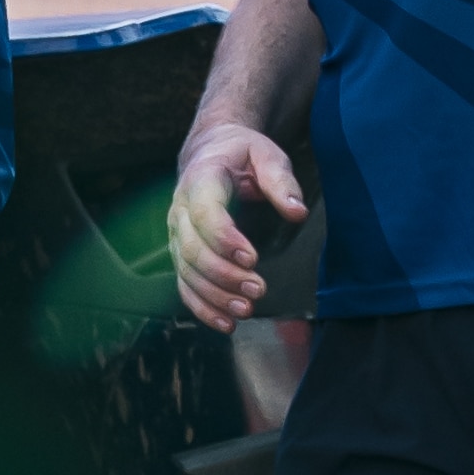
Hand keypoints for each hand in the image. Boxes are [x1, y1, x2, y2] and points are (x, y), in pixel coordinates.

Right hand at [172, 127, 305, 328]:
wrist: (210, 151)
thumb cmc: (241, 153)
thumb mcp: (266, 154)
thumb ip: (281, 180)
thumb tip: (297, 211)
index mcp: (200, 181)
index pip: (205, 214)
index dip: (225, 240)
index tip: (252, 258)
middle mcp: (180, 210)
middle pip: (193, 249)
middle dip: (224, 275)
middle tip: (257, 289)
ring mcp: (176, 234)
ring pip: (187, 272)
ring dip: (214, 296)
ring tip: (245, 311)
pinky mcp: (181, 253)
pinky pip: (185, 285)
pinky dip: (202, 307)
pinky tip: (225, 323)